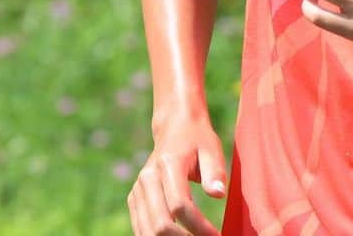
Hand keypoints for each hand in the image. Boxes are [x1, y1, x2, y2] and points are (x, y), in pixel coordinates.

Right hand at [127, 115, 226, 235]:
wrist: (175, 127)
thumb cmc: (198, 139)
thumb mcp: (212, 148)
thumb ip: (215, 171)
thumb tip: (218, 194)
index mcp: (168, 164)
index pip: (180, 206)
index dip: (198, 226)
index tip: (216, 235)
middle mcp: (147, 178)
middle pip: (160, 224)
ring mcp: (137, 190)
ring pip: (146, 232)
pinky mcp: (134, 199)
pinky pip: (141, 229)